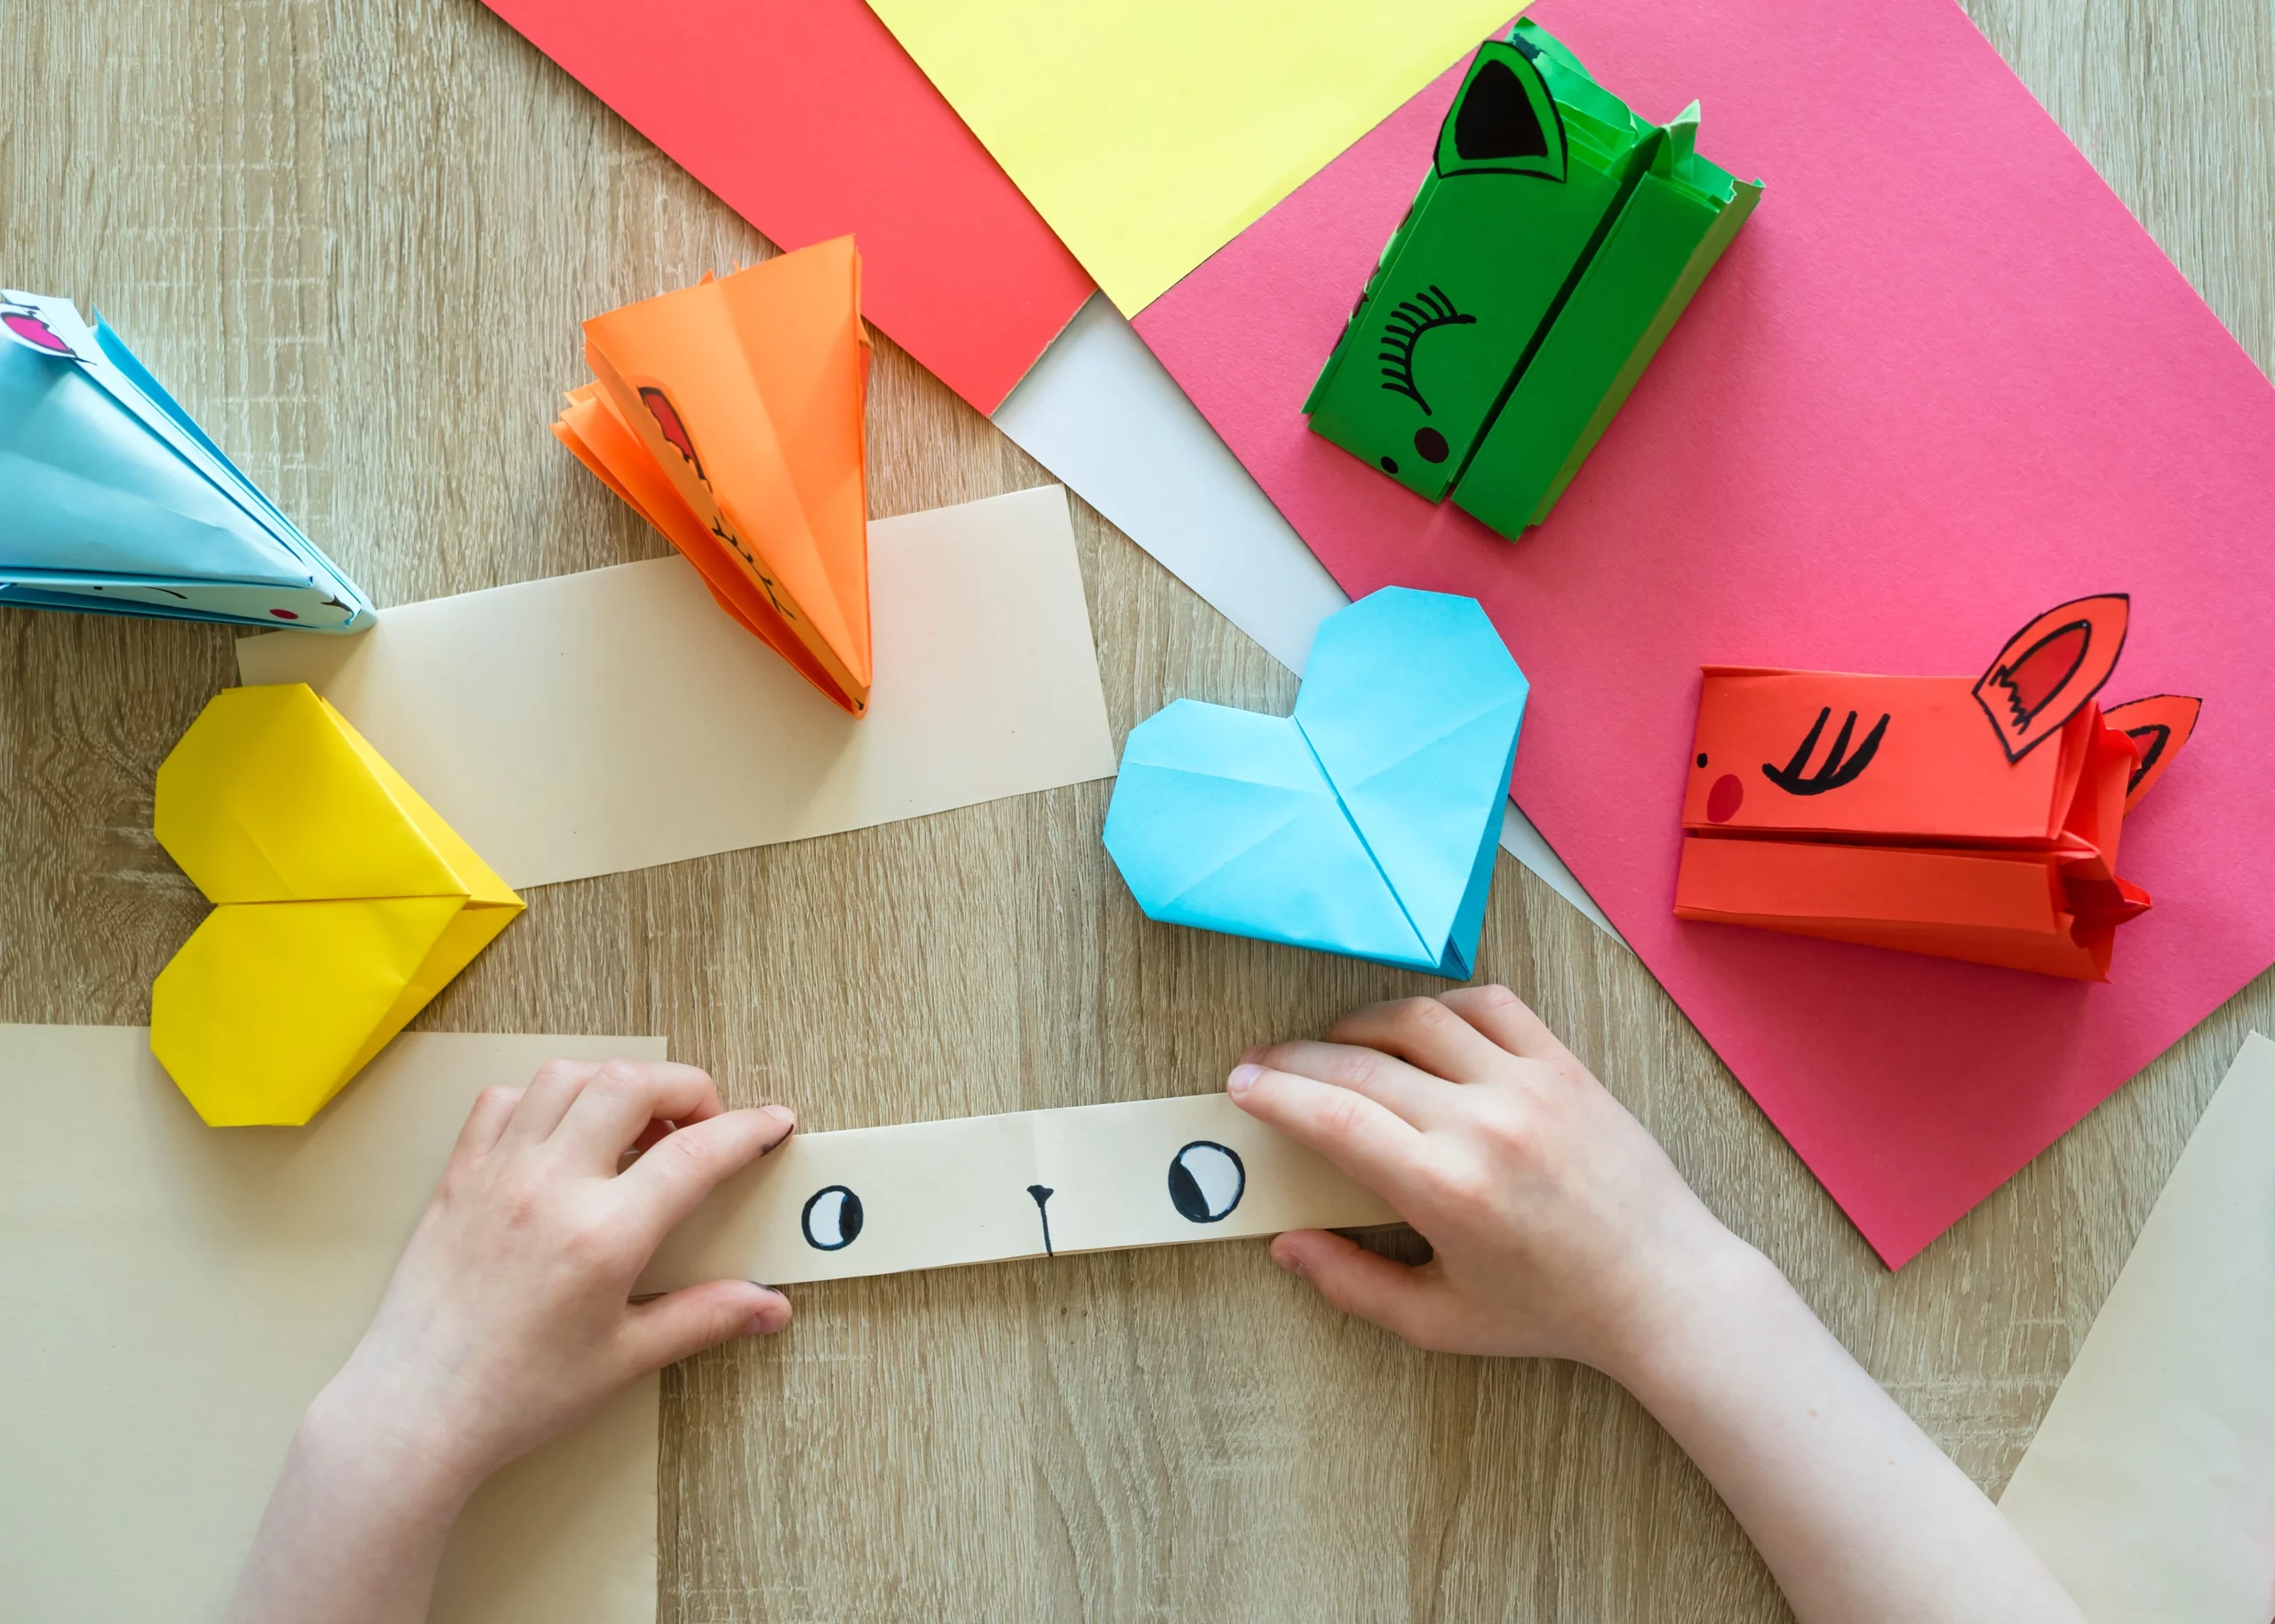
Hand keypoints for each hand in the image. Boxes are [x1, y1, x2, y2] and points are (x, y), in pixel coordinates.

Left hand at [307, 1058, 794, 1501]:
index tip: (773, 1125)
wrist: (415, 1412)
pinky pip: (505, 1100)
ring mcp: (499, 1172)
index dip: (748, 1130)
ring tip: (636, 1125)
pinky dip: (545, 1098)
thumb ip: (704, 1317)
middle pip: (633, 1082)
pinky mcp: (460, 1175)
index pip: (696, 1154)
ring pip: (569, 1076)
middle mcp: (551, 1186)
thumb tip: (769, 1306)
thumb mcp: (625, 1359)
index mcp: (603, 1235)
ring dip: (616, 1083)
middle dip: (687, 1089)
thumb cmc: (515, 1395)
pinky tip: (563, 1134)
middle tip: (703, 1125)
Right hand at [1228, 985, 1751, 1380]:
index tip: (1241, 1085)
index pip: (1333, 1117)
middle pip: (1360, 1063)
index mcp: (1445, 1188)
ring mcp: (1529, 1084)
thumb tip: (1287, 1244)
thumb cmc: (1551, 1312)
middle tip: (1266, 1066)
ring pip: (1419, 1019)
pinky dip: (1442, 1007)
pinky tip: (1419, 1029)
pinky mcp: (1565, 1065)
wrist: (1662, 1287)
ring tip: (1336, 1045)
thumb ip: (1353, 1283)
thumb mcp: (1440, 1321)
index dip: (1275, 1094)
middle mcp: (1483, 1123)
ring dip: (1361, 1024)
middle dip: (1297, 1060)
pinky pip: (1490, 1006)